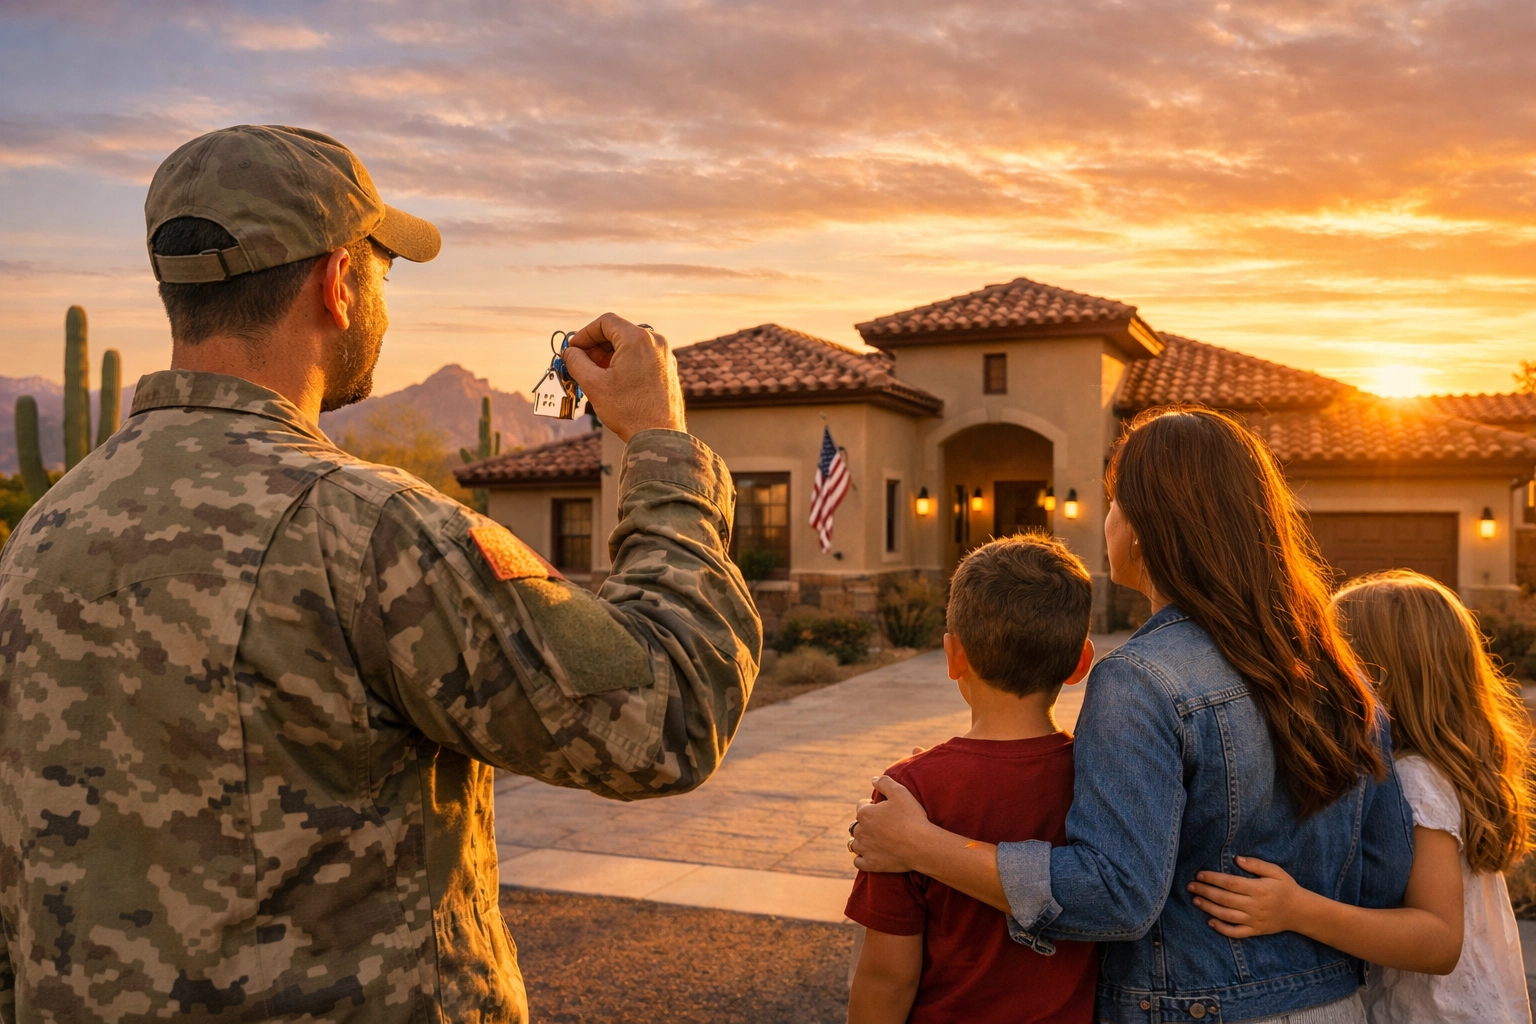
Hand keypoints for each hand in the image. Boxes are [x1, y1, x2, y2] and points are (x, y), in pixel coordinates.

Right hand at [562, 313, 686, 442]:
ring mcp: (664, 356)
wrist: (659, 436)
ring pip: (630, 345)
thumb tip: (570, 352)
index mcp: (638, 338)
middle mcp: (655, 342)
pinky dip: (624, 363)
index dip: (584, 334)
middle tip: (581, 363)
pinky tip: (613, 382)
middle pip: (618, 332)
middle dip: (596, 347)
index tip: (573, 349)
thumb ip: (576, 361)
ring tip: (595, 375)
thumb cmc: (628, 411)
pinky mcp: (667, 370)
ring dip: (609, 356)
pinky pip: (641, 357)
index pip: (605, 322)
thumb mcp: (593, 383)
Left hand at [851, 776, 934, 873]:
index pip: (861, 806)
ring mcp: (865, 849)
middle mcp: (860, 831)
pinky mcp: (871, 864)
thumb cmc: (912, 817)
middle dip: (865, 823)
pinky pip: (858, 862)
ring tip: (873, 840)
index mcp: (865, 813)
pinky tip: (870, 855)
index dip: (870, 805)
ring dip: (862, 841)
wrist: (921, 845)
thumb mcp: (900, 792)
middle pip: (856, 825)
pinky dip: (862, 859)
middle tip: (880, 824)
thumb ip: (884, 782)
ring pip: (855, 844)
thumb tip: (873, 779)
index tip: (880, 808)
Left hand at [1187, 856, 1308, 938]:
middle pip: (1224, 899)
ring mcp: (1254, 920)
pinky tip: (1210, 922)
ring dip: (1208, 908)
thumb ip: (1256, 864)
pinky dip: (1222, 929)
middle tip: (1190, 886)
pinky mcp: (1255, 931)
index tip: (1199, 874)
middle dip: (1205, 892)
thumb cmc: (1286, 888)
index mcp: (1258, 889)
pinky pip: (1236, 933)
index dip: (1213, 879)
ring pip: (1227, 916)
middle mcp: (1254, 906)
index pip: (1230, 883)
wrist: (1300, 911)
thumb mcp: (1275, 871)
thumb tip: (1236, 858)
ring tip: (1195, 900)